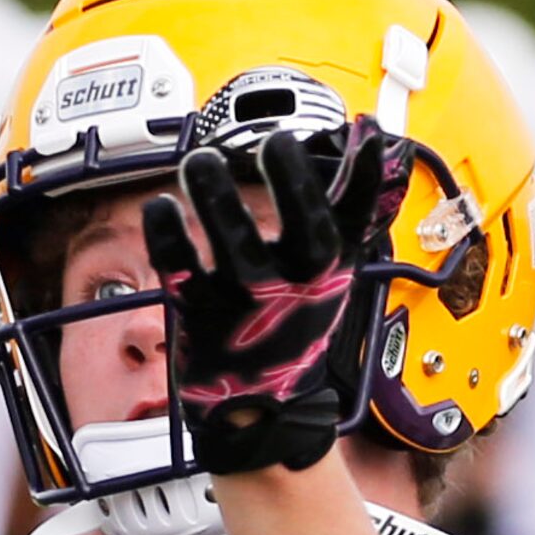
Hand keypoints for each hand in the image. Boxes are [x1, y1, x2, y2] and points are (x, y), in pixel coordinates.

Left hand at [142, 115, 413, 475]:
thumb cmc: (297, 318)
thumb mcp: (335, 266)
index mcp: (327, 268)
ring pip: (235, 240)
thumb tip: (374, 136)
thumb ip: (353, 203)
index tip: (331, 132)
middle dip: (291, 178)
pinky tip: (161, 206)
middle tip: (274, 141)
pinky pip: (179, 266)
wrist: (259, 402)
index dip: (355, 174)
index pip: (346, 216)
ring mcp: (246, 300)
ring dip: (217, 193)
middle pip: (302, 228)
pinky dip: (167, 234)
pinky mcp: (198, 313)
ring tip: (202, 161)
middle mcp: (293, 285)